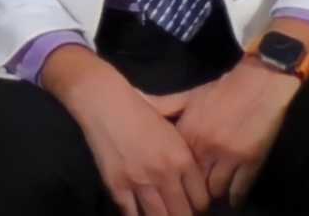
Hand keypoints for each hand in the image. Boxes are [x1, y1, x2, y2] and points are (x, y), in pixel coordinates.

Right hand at [43, 47, 209, 215]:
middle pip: (183, 213)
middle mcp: (165, 173)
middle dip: (183, 215)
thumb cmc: (141, 112)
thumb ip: (185, 156)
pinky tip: (139, 214)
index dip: (200, 206)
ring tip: (162, 214)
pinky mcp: (117, 185)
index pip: (201, 199)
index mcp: (182, 158)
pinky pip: (131, 214)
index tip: (194, 205)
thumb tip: (197, 180)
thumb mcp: (173, 130)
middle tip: (178, 211)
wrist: (106, 103)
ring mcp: (140, 181)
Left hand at [153, 60, 298, 207]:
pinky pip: (239, 189)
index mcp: (186, 132)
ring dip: (214, 193)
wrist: (257, 83)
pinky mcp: (250, 161)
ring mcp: (228, 156)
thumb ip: (165, 106)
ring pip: (215, 189)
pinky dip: (235, 197)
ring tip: (213, 195)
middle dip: (194, 191)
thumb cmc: (222, 91)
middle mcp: (204, 147)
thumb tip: (138, 99)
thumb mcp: (190, 97)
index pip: (174, 166)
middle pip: (193, 182)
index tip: (177, 182)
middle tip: (195, 196)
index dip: (176, 176)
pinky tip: (232, 198)